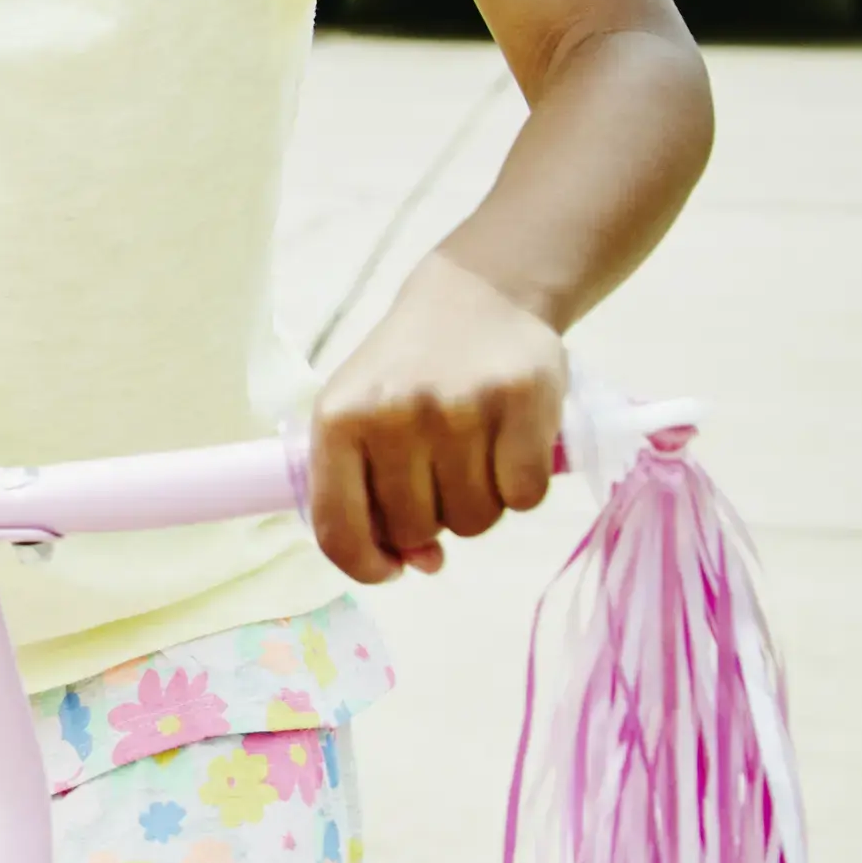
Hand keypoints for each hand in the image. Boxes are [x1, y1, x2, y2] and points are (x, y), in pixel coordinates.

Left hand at [305, 250, 567, 584]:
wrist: (477, 295)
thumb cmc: (409, 372)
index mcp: (337, 421)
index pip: (338, 529)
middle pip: (416, 530)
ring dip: (479, 504)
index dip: (366, 565)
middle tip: (442, 474)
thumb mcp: (364, 418)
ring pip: (474, 520)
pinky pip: (524, 497)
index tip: (392, 567)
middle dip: (432, 519)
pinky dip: (522, 488)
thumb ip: (372, 496)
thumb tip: (421, 564)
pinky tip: (512, 448)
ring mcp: (458, 408)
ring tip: (475, 455)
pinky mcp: (521, 402)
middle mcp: (393, 415)